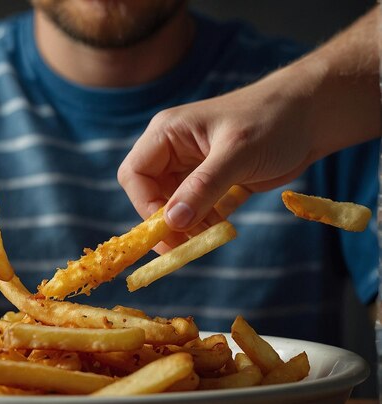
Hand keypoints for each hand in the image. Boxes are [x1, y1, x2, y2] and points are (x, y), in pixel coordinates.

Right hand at [118, 71, 316, 233]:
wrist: (313, 114)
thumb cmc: (273, 121)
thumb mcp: (237, 154)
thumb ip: (202, 187)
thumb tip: (172, 223)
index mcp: (167, 133)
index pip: (135, 174)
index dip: (145, 206)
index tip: (167, 232)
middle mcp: (174, 149)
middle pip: (151, 193)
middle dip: (167, 220)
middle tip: (186, 244)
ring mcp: (193, 165)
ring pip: (174, 204)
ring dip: (188, 224)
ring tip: (212, 233)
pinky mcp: (213, 179)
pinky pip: (197, 207)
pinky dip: (205, 222)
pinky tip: (221, 227)